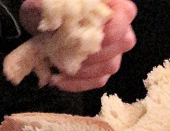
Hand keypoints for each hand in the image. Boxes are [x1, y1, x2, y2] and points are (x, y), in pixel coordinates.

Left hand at [19, 0, 137, 91]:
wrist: (43, 26)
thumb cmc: (49, 9)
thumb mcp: (44, 2)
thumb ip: (50, 6)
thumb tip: (54, 14)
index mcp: (112, 4)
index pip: (126, 15)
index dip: (111, 28)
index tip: (86, 35)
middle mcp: (120, 27)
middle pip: (122, 43)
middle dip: (92, 52)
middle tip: (66, 54)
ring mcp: (114, 50)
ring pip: (111, 65)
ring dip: (83, 70)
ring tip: (58, 67)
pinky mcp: (103, 69)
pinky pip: (99, 80)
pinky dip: (78, 83)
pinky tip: (58, 80)